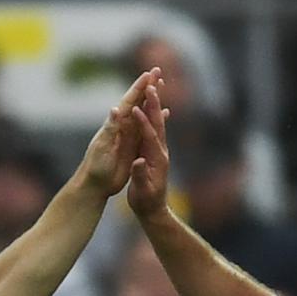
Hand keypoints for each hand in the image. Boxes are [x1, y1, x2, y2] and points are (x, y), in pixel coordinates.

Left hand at [77, 68, 163, 196]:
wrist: (95, 185)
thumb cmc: (95, 167)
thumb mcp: (102, 147)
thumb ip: (110, 129)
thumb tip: (115, 108)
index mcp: (115, 125)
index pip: (129, 102)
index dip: (138, 88)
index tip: (148, 74)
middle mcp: (122, 127)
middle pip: (137, 102)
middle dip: (147, 86)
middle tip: (157, 70)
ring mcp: (128, 136)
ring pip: (143, 112)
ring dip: (152, 98)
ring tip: (161, 84)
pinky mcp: (133, 146)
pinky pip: (146, 128)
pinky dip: (154, 119)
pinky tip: (163, 113)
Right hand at [128, 82, 170, 216]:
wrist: (154, 210)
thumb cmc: (146, 203)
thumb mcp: (142, 192)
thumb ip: (140, 176)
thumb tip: (138, 162)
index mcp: (156, 160)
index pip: (150, 137)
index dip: (143, 123)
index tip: (136, 109)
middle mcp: (160, 152)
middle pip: (157, 124)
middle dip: (154, 104)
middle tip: (151, 85)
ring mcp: (159, 151)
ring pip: (157, 123)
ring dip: (154, 105)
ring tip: (152, 87)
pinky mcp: (154, 152)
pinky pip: (154, 129)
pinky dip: (152, 115)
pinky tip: (151, 106)